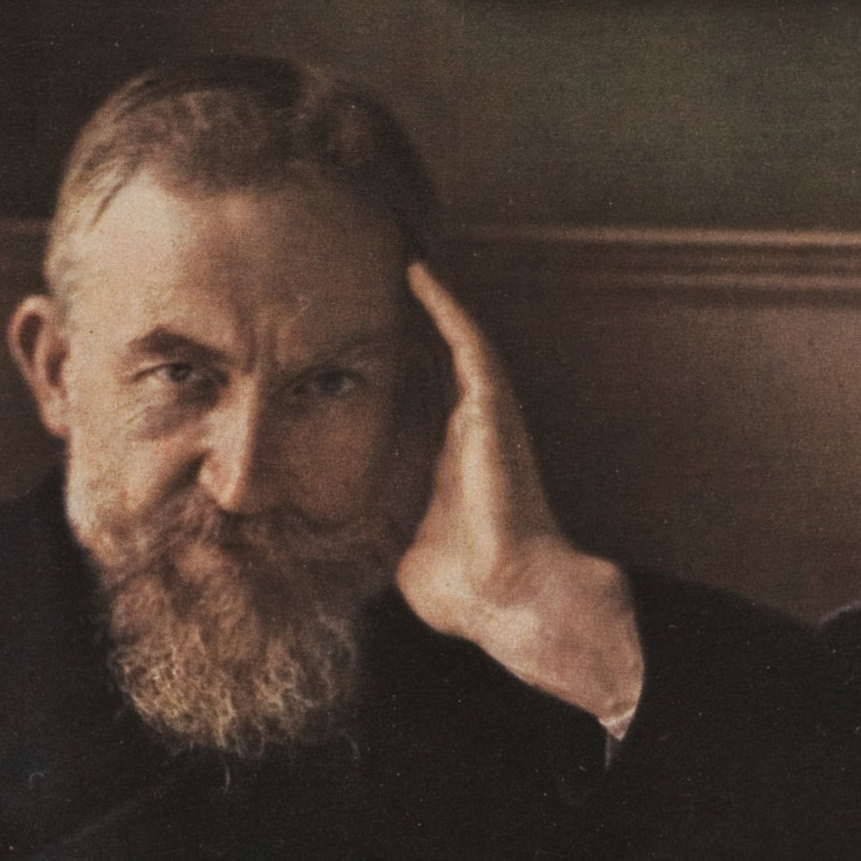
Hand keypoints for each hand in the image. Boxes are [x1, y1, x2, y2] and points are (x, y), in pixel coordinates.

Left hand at [396, 263, 642, 729]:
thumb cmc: (466, 589)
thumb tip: (351, 546)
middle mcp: (470, 436)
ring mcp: (484, 419)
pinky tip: (420, 274)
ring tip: (406, 261)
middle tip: (385, 282)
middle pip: (442, 366)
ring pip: (459, 344)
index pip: (423, 409)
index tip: (369, 350)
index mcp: (450, 470)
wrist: (508, 599)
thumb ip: (386, 540)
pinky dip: (446, 308)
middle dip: (418, 327)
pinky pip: (470, 344)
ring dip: (434, 304)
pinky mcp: (492, 409)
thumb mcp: (407, 557)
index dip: (401, 376)